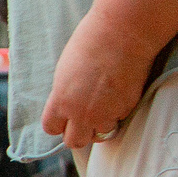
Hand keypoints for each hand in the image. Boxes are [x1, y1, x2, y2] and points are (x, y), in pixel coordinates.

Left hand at [40, 12, 152, 148]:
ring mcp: (105, 113)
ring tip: (104, 104)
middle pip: (75, 141)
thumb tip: (67, 108)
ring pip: (100, 134)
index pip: (51, 128)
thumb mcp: (65, 71)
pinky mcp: (126, 109)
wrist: (121, 34)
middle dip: (79, 133)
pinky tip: (118, 92)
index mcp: (61, 101)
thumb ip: (64, 95)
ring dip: (101, 124)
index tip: (64, 119)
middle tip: (85, 120)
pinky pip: (119, 119)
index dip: (58, 124)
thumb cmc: (90, 44)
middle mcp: (81, 113)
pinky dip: (118, 111)